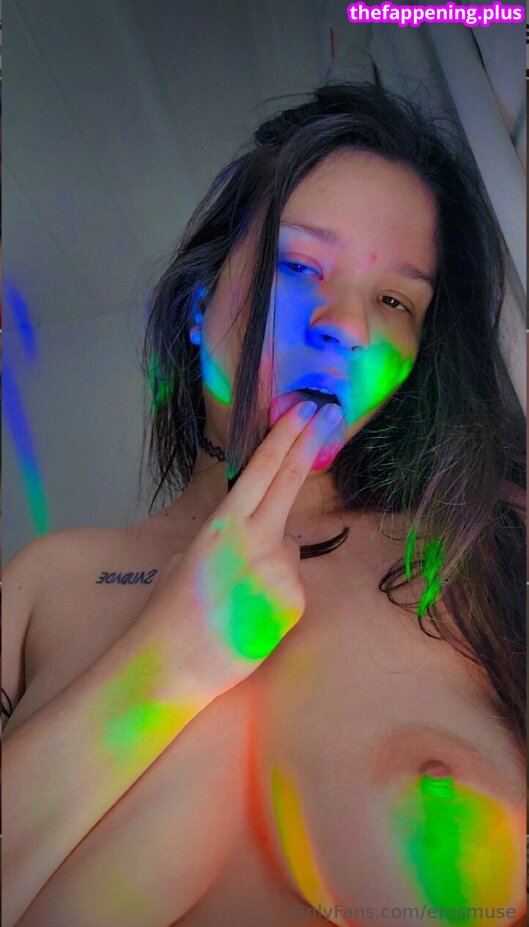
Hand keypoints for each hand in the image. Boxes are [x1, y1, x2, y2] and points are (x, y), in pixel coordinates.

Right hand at [145, 400, 345, 691]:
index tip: (303, 411)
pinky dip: (277, 595)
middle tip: (326, 413)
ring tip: (238, 598)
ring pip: (289, 548)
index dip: (285, 437)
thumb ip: (222, 537)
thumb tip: (249, 533)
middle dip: (308, 442)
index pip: (262, 470)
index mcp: (221, 525)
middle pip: (289, 481)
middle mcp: (254, 539)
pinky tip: (251, 616)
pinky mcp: (294, 600)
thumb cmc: (170, 612)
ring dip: (273, 561)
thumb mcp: (185, 558)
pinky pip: (292, 584)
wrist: (173, 665)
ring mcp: (278, 569)